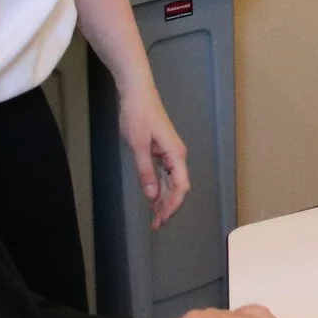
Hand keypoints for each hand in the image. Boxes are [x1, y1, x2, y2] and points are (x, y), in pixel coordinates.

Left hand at [118, 88, 190, 229]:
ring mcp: (170, 153)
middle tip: (156, 224)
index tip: (161, 219)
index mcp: (176, 154)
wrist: (137, 92)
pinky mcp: (162, 150)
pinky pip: (164, 174)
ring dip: (164, 200)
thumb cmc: (138, 114)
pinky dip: (160, 188)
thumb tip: (152, 195)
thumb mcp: (138, 145)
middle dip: (168, 207)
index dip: (173, 206)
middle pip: (178, 188)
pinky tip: (153, 198)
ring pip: (172, 183)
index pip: (181, 187)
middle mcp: (177, 155)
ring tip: (154, 217)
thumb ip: (145, 171)